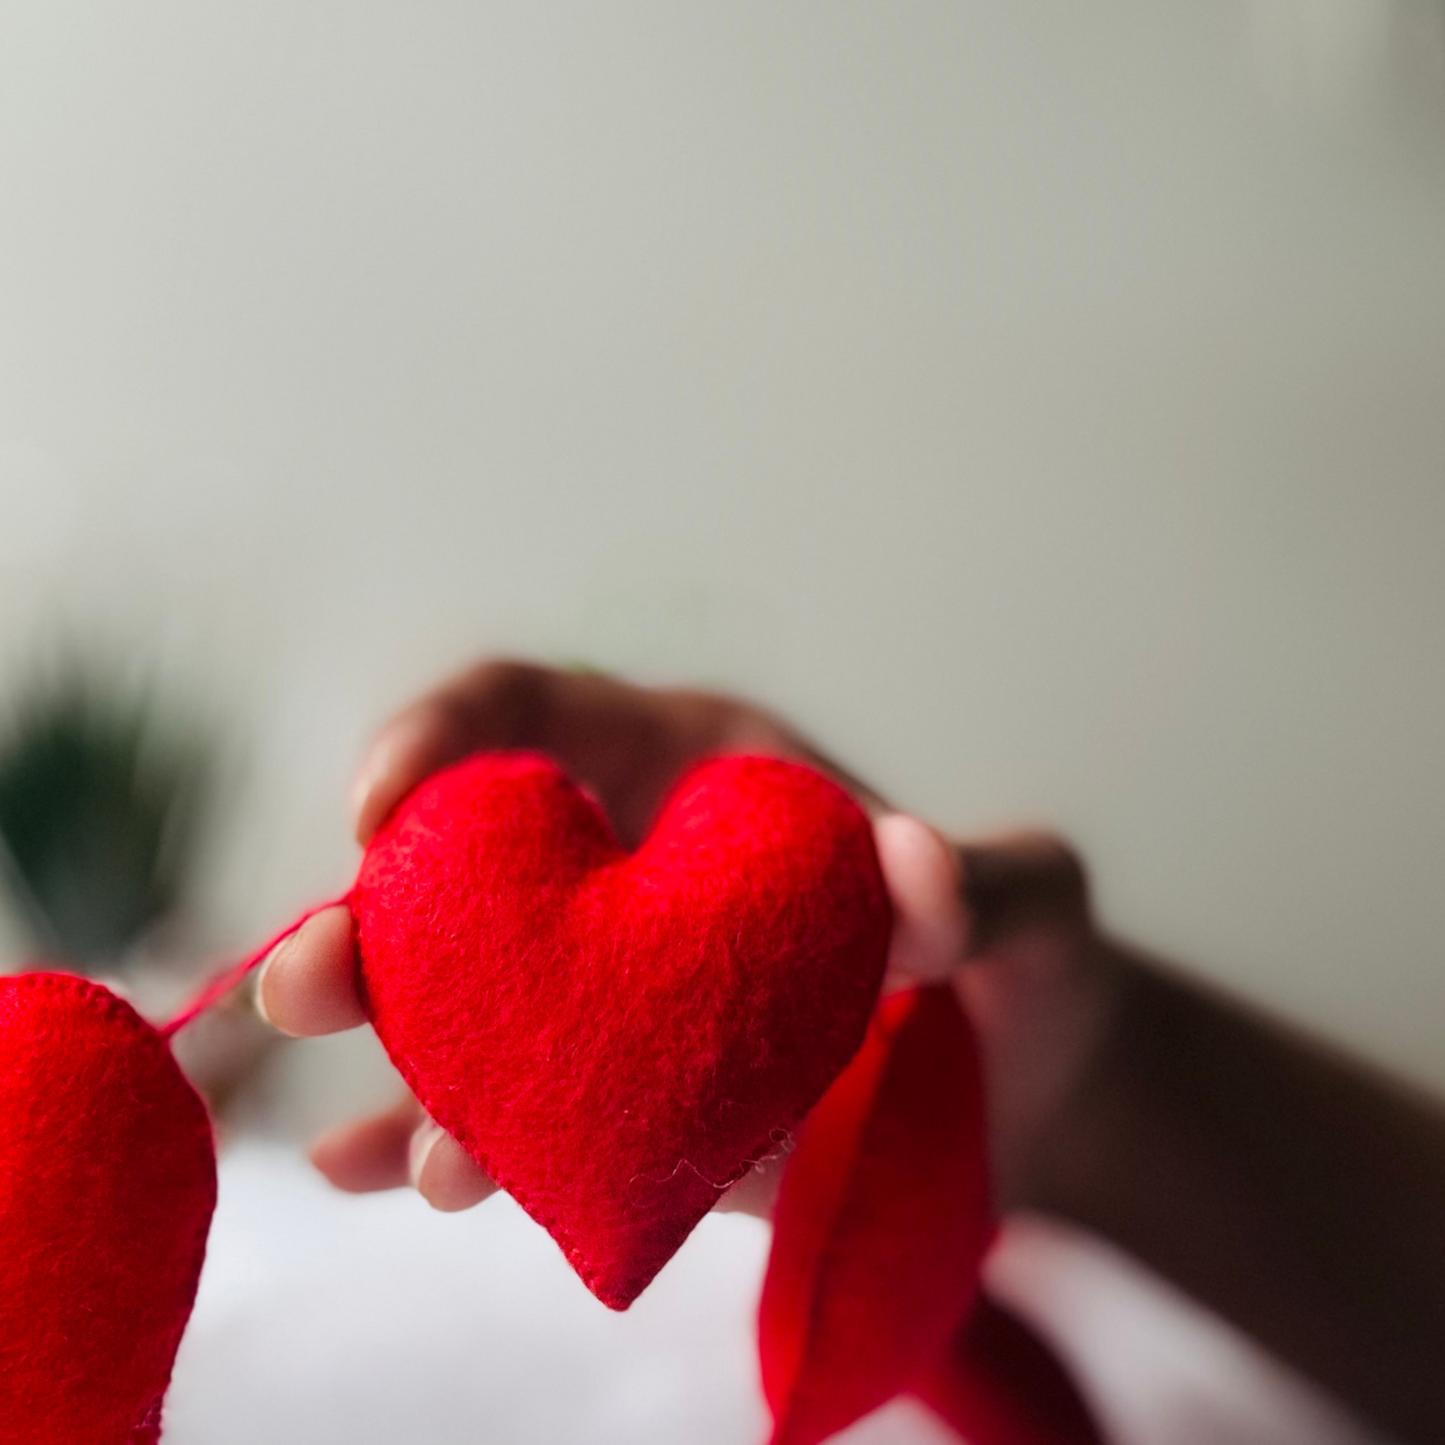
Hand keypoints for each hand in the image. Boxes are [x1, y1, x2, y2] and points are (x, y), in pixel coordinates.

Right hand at [259, 660, 1116, 1216]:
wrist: (1022, 1097)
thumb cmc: (1018, 960)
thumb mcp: (1031, 905)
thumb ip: (992, 880)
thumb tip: (914, 871)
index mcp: (690, 769)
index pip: (532, 710)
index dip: (442, 732)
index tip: (381, 798)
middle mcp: (620, 870)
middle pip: (457, 870)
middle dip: (366, 919)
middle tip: (313, 984)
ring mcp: (606, 993)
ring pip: (460, 1007)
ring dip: (391, 1060)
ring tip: (379, 1140)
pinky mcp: (614, 1103)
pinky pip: (502, 1117)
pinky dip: (430, 1146)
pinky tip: (369, 1176)